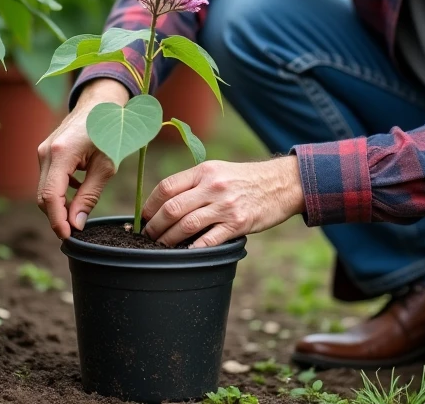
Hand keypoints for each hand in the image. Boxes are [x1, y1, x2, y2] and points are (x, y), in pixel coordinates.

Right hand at [36, 78, 129, 239]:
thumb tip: (77, 223)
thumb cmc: (109, 131)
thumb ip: (89, 195)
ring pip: (45, 189)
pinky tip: (77, 194)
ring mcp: (43, 151)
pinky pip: (47, 180)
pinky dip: (59, 193)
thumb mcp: (106, 165)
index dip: (57, 220)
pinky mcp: (46, 152)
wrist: (101, 103)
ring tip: (79, 216)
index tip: (68, 237)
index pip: (50, 196)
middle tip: (76, 231)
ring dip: (59, 205)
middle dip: (57, 217)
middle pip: (43, 196)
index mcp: (61, 153)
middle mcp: (45, 152)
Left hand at [141, 157, 304, 247]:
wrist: (281, 183)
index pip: (166, 187)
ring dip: (168, 240)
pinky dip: (193, 249)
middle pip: (172, 208)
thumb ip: (194, 183)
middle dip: (155, 226)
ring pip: (186, 225)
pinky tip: (185, 254)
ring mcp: (225, 205)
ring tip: (161, 246)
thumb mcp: (218, 170)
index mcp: (204, 171)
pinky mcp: (238, 223)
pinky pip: (209, 240)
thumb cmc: (245, 179)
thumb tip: (164, 204)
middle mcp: (212, 186)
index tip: (143, 218)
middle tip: (148, 237)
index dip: (149, 205)